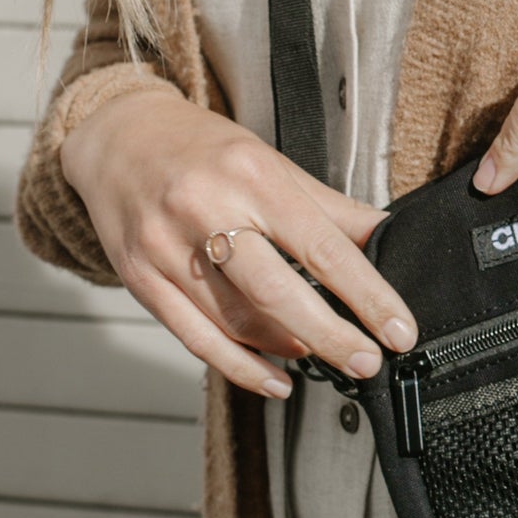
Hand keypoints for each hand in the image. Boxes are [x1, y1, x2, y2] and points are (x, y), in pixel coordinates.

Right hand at [60, 87, 416, 395]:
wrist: (120, 138)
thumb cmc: (203, 150)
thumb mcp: (272, 163)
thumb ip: (330, 209)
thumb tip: (388, 240)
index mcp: (250, 174)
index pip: (322, 246)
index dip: (367, 295)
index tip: (398, 328)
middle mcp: (204, 208)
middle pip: (277, 291)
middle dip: (330, 335)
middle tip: (366, 361)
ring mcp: (166, 247)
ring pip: (236, 320)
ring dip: (288, 348)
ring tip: (322, 356)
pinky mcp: (140, 279)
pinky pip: (197, 338)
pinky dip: (241, 367)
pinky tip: (275, 380)